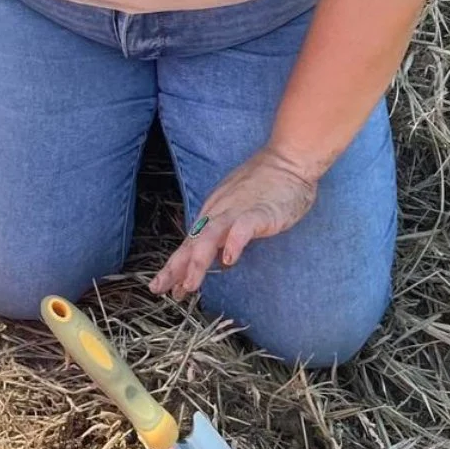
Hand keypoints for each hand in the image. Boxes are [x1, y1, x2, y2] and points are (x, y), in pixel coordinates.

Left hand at [150, 145, 317, 301]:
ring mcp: (239, 210)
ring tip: (190, 284)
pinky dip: (234, 242)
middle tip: (160, 289)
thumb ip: (227, 232)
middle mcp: (220, 211)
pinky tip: (230, 260)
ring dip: (198, 261)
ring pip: (211, 235)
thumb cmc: (266, 184)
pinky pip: (244, 227)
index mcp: (215, 213)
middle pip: (194, 240)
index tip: (163, 287)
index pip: (190, 242)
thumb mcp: (238, 210)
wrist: (289, 159)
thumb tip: (220, 259)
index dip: (175, 265)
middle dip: (175, 266)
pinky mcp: (261, 211)